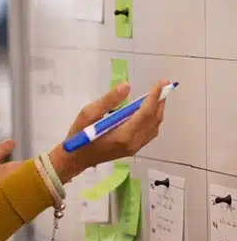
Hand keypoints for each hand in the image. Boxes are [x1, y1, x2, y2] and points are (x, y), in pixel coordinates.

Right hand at [49, 80, 167, 182]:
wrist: (76, 157)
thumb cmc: (80, 134)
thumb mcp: (88, 114)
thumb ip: (108, 100)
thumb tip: (126, 86)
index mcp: (123, 134)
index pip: (145, 113)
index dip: (154, 97)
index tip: (161, 82)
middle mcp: (133, 142)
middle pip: (154, 120)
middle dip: (160, 101)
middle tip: (164, 85)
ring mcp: (135, 147)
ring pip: (154, 127)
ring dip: (158, 110)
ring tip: (158, 95)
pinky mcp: (133, 148)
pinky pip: (149, 133)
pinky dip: (153, 120)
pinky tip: (149, 111)